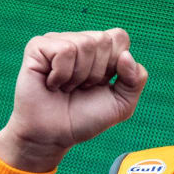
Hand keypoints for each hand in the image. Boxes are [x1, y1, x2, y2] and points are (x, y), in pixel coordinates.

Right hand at [0, 28, 147, 171]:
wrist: (53, 136)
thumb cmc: (84, 118)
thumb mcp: (122, 104)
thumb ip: (136, 80)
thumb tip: (126, 55)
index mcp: (100, 49)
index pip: (119, 37)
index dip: (115, 64)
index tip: (101, 84)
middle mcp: (79, 40)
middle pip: (103, 40)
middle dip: (97, 72)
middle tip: (81, 88)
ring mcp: (57, 41)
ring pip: (85, 44)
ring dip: (78, 76)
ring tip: (66, 88)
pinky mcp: (37, 47)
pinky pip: (64, 50)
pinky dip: (62, 74)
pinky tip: (52, 84)